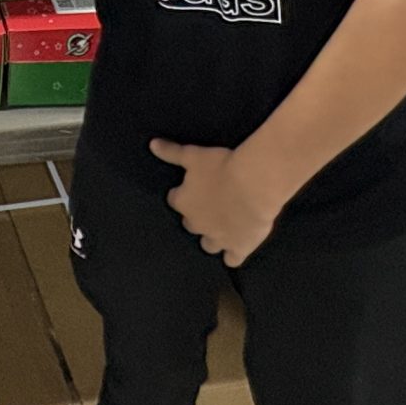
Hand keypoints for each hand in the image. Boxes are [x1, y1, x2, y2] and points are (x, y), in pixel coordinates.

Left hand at [150, 140, 280, 266]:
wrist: (253, 185)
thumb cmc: (221, 167)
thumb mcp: (193, 155)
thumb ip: (171, 152)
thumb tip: (152, 145)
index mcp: (184, 202)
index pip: (174, 201)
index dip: (183, 194)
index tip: (191, 188)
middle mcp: (197, 224)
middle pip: (190, 224)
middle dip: (197, 217)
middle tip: (210, 205)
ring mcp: (218, 239)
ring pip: (208, 245)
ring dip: (212, 238)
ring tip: (222, 228)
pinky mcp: (238, 248)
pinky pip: (231, 260)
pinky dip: (233, 255)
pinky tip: (237, 250)